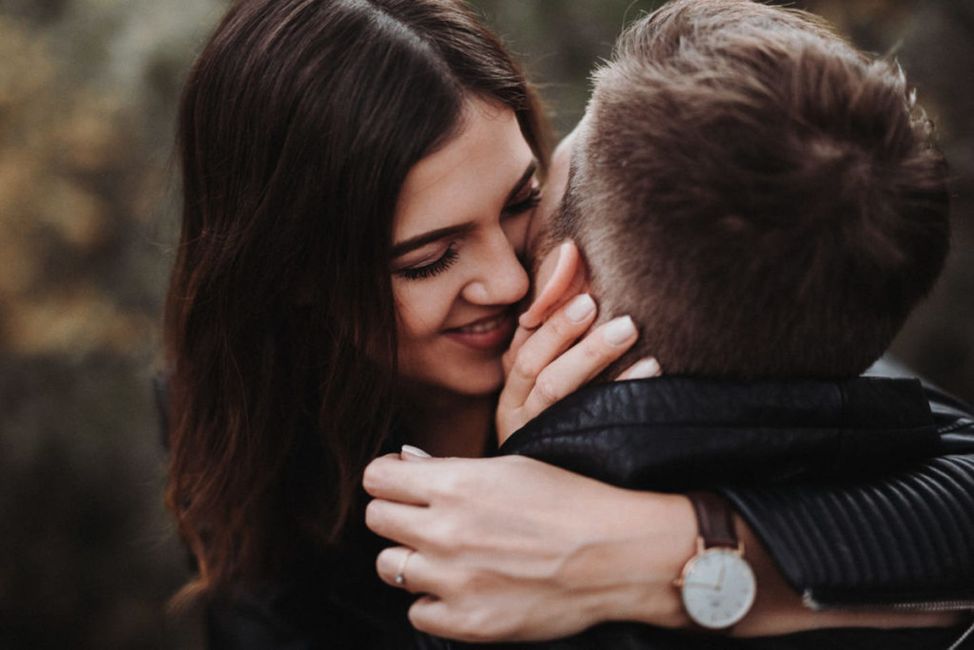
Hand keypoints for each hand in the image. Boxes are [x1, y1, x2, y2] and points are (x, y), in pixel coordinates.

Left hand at [363, 452, 695, 641]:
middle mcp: (444, 531)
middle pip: (376, 519)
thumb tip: (406, 463)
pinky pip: (417, 612)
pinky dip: (433, 601)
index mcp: (454, 484)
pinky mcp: (467, 622)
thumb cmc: (570, 502)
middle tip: (423, 517)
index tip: (399, 482)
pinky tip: (460, 588)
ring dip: (412, 558)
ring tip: (446, 555)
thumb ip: (450, 469)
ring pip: (389, 567)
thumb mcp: (511, 465)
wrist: (615, 554)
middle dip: (395, 513)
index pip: (376, 478)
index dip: (386, 477)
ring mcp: (452, 580)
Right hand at [496, 241, 660, 442]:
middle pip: (535, 364)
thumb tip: (571, 253)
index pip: (523, 341)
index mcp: (512, 383)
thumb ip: (556, 322)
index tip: (579, 281)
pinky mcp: (561, 454)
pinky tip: (651, 369)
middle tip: (596, 304)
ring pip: (556, 391)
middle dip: (564, 331)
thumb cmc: (562, 416)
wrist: (554, 492)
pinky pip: (590, 419)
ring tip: (626, 328)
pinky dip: (622, 391)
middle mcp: (517, 408)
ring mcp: (536, 434)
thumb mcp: (550, 372)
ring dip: (590, 356)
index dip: (547, 312)